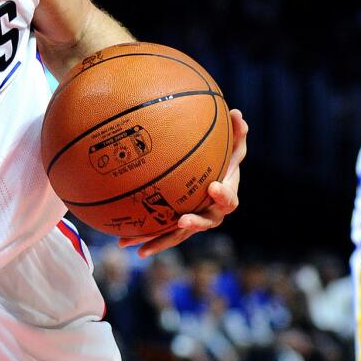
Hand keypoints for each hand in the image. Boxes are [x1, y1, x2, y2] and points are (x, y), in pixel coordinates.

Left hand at [119, 109, 247, 257]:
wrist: (212, 178)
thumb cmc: (223, 160)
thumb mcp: (232, 146)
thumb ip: (237, 133)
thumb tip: (237, 112)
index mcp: (226, 195)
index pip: (229, 199)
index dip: (223, 195)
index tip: (213, 187)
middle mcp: (211, 213)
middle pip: (205, 223)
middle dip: (195, 223)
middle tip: (183, 220)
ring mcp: (194, 222)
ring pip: (178, 235)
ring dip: (161, 241)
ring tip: (141, 247)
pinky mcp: (177, 227)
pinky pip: (162, 234)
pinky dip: (146, 239)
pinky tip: (124, 243)